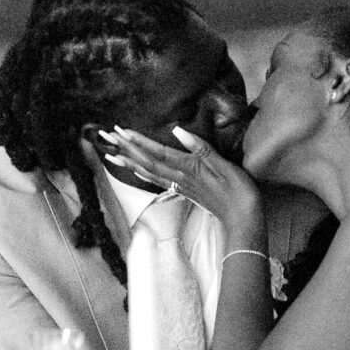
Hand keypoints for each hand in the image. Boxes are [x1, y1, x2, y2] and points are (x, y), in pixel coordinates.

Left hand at [95, 122, 265, 248]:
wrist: (243, 218)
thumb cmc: (238, 190)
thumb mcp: (223, 165)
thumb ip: (200, 148)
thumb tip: (177, 131)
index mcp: (188, 169)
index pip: (158, 152)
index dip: (139, 142)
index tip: (121, 131)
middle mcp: (179, 178)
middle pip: (147, 162)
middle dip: (126, 149)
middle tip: (107, 137)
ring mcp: (180, 185)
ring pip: (148, 172)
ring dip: (129, 161)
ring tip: (112, 154)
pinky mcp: (184, 190)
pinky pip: (157, 180)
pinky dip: (143, 173)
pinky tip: (136, 169)